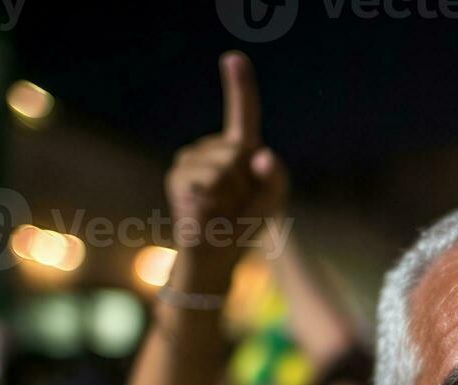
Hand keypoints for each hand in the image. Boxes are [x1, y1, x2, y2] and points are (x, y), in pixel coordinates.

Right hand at [165, 51, 287, 291]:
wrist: (217, 254)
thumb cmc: (246, 225)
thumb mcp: (272, 202)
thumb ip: (276, 178)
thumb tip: (263, 156)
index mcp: (240, 149)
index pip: (243, 112)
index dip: (240, 85)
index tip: (233, 57)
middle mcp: (213, 148)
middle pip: (240, 150)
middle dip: (248, 183)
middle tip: (238, 204)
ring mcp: (192, 160)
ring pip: (225, 167)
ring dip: (232, 195)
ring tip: (223, 208)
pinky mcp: (180, 178)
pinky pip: (208, 182)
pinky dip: (215, 202)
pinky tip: (209, 211)